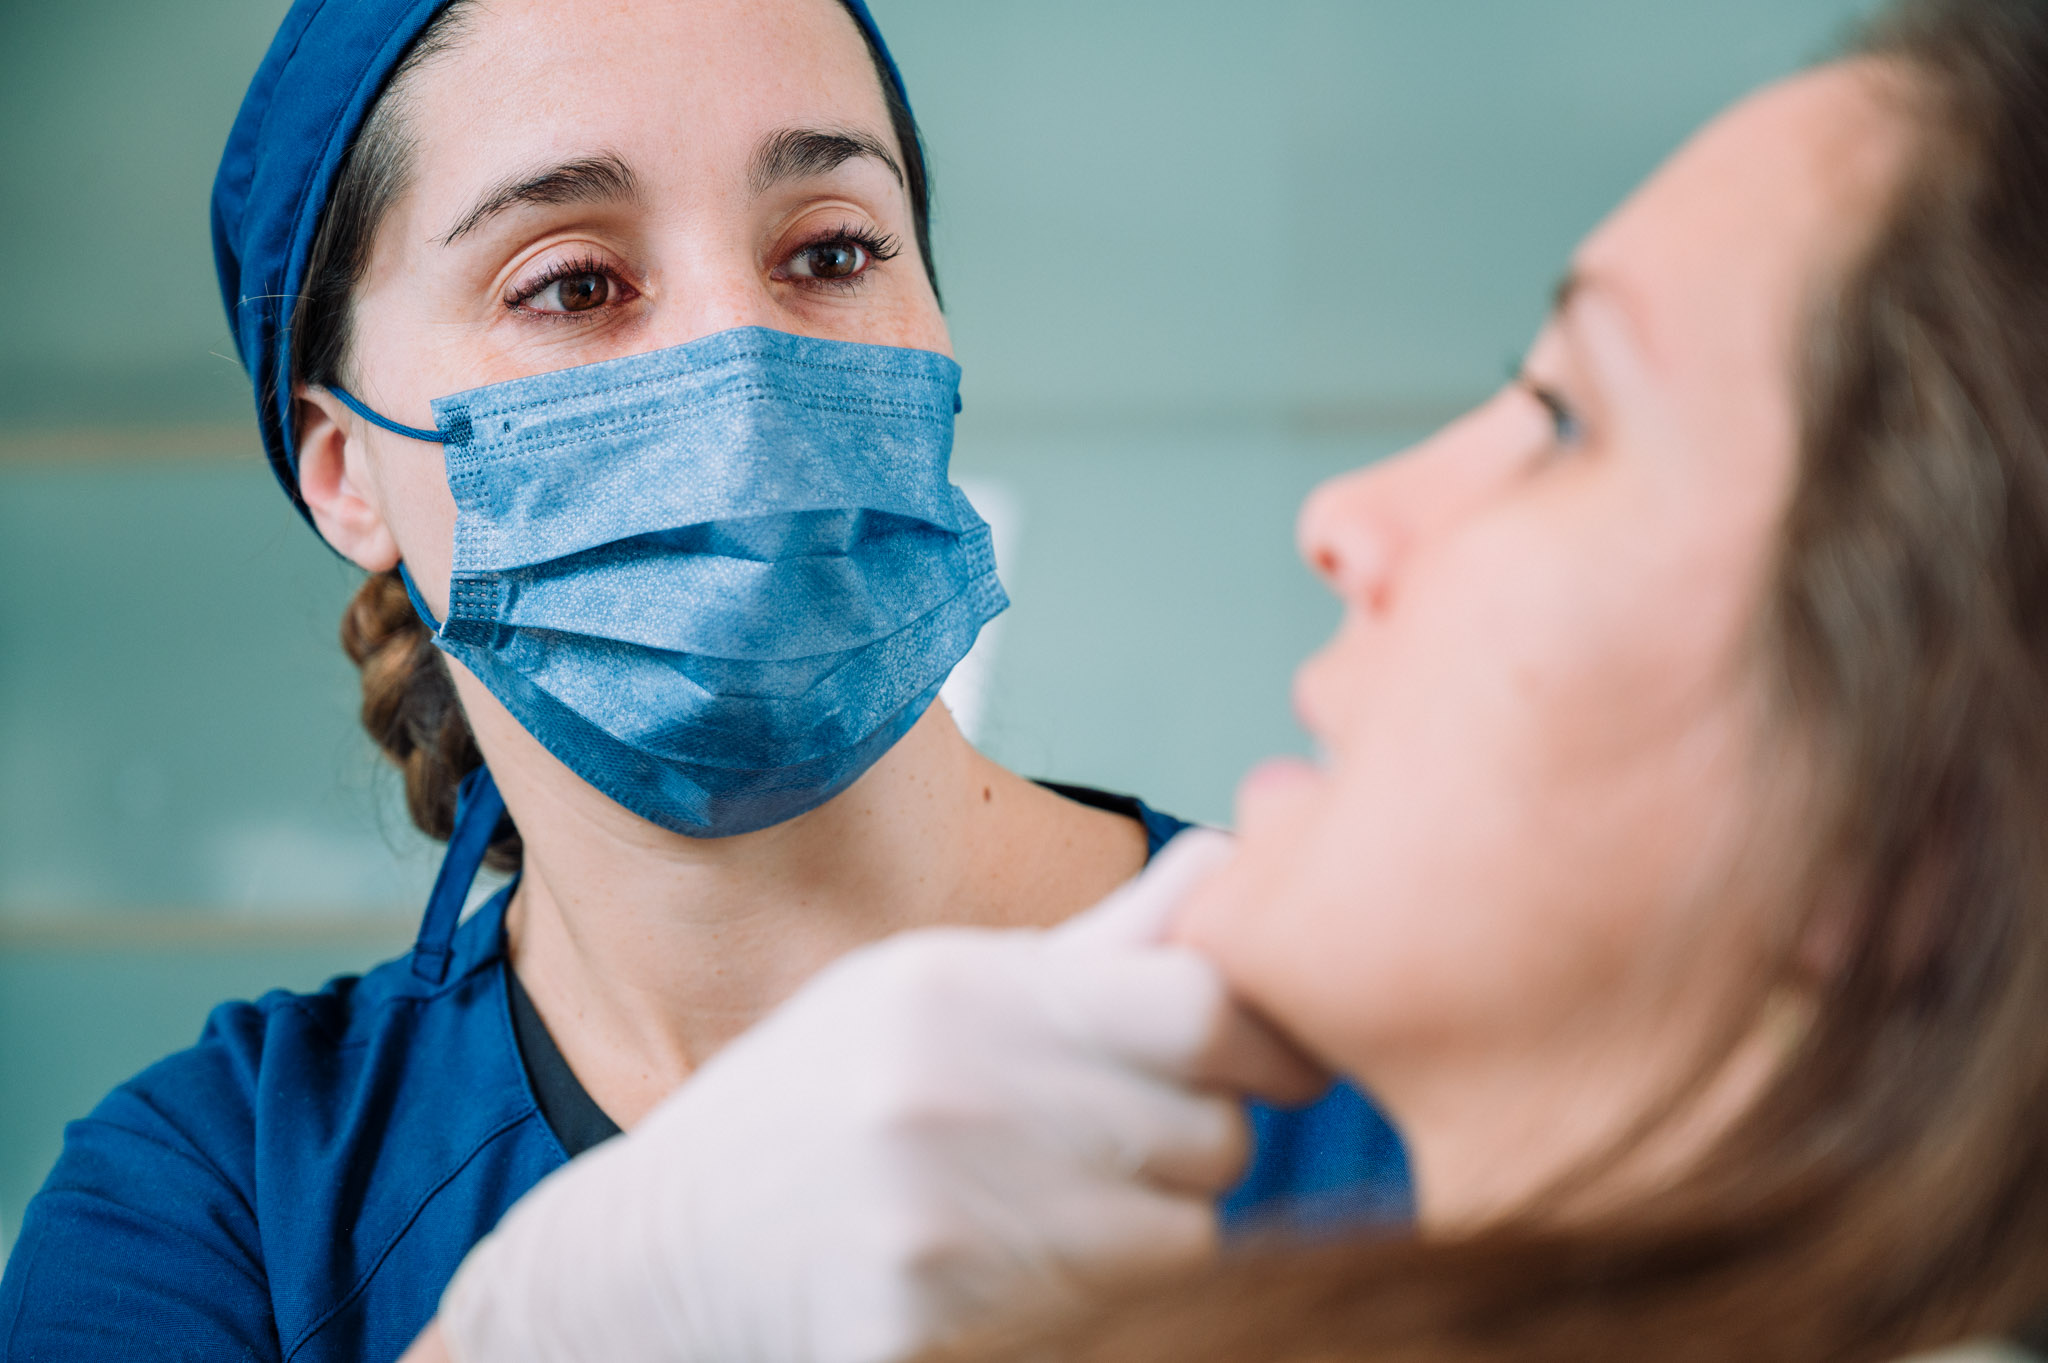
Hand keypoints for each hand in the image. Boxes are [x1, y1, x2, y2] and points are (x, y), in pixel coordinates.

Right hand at [436, 830, 1322, 1362]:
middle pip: (1212, 1136)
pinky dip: (1085, 1294)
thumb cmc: (808, 1103)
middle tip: (1111, 1137)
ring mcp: (945, 1229)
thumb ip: (1095, 943)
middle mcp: (957, 1103)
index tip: (1269, 1057)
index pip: (1202, 1010)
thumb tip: (1229, 860)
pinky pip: (1108, 1313)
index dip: (1265, 1037)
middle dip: (1190, 1137)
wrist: (662, 1256)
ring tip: (1046, 1201)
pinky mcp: (935, 1332)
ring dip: (1146, 1223)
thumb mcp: (924, 987)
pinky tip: (1003, 1263)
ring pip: (1179, 1236)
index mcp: (959, 994)